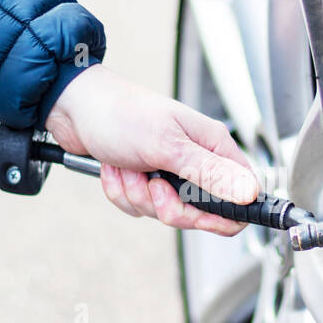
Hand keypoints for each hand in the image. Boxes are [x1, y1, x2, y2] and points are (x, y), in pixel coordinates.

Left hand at [45, 65, 260, 234]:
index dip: (224, 213)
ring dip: (139, 195)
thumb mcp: (168, 145)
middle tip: (153, 185)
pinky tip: (115, 169)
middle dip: (169, 206)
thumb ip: (209, 173)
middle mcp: (194, 160)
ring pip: (166, 212)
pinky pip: (140, 207)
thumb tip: (249, 193)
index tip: (198, 215)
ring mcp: (169, 172)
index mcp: (211, 147)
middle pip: (200, 212)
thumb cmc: (120, 112)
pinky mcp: (145, 180)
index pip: (241, 194)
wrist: (73, 107)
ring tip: (129, 167)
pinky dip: (122, 192)